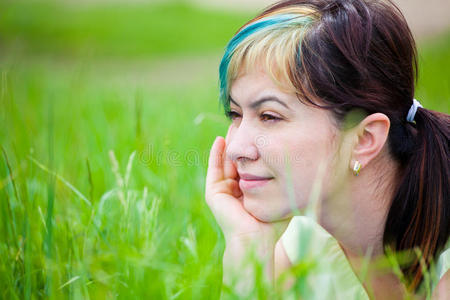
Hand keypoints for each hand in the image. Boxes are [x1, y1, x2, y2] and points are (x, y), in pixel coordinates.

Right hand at [205, 128, 289, 293]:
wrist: (257, 239)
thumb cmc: (273, 222)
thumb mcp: (280, 196)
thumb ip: (284, 183)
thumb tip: (300, 165)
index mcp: (249, 192)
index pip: (249, 165)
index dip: (253, 148)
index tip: (260, 132)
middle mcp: (235, 190)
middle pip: (236, 160)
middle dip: (240, 142)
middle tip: (244, 123)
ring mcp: (223, 192)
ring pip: (224, 162)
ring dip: (228, 144)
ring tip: (233, 125)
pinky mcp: (214, 193)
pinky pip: (214, 169)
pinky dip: (215, 154)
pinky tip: (221, 140)